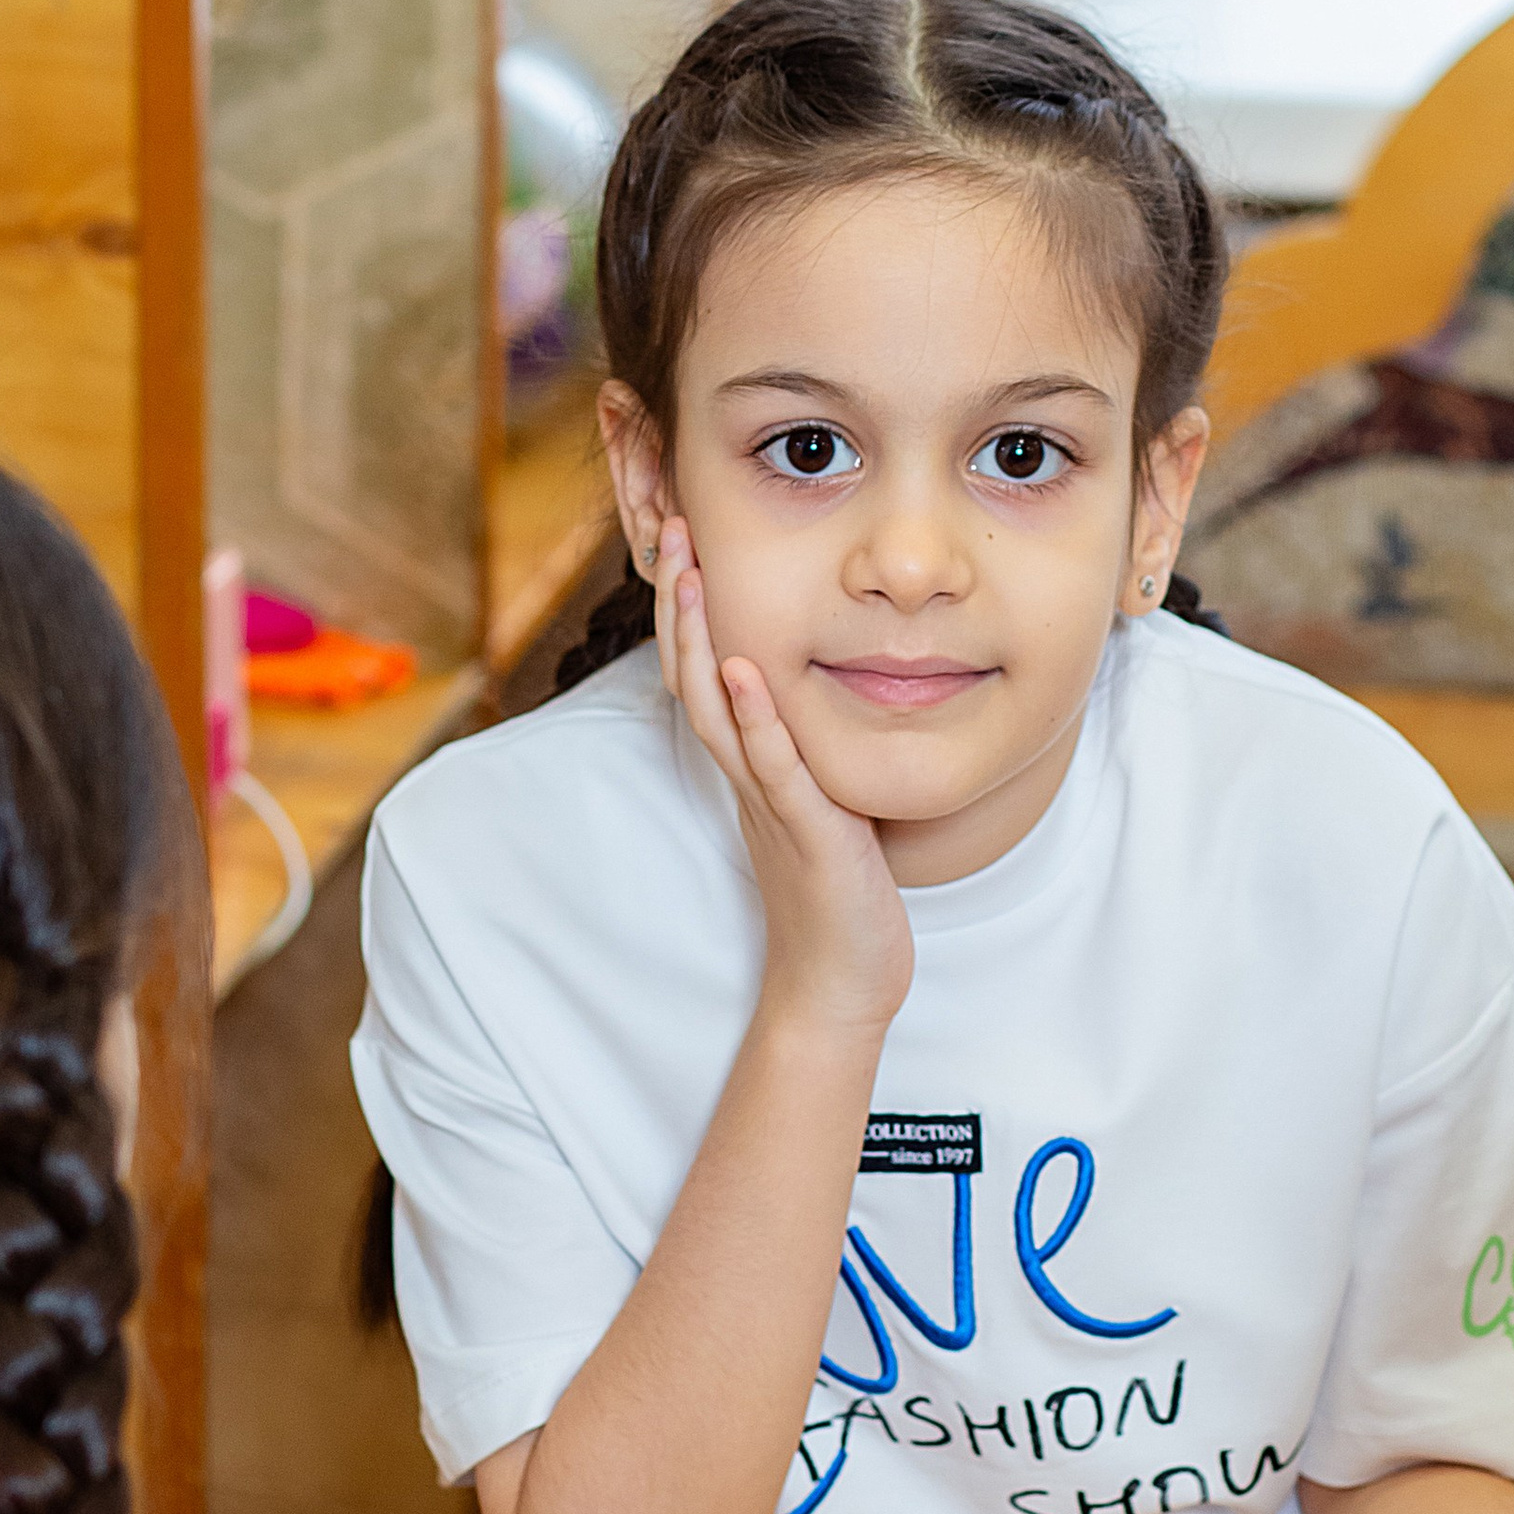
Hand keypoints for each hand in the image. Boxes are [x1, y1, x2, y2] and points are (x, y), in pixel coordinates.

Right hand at [652, 515, 910, 1042]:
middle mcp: (750, 779)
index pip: (706, 674)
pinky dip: (756, 719)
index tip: (687, 542)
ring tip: (688, 575)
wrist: (843, 986)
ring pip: (718, 712)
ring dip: (701, 642)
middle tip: (669, 527)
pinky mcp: (807, 836)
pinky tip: (744, 670)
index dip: (690, 610)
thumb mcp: (822, 806)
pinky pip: (773, 769)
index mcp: (753, 767)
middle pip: (694, 678)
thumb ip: (809, 753)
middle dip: (680, 603)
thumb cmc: (840, 899)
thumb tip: (814, 700)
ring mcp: (771, 805)